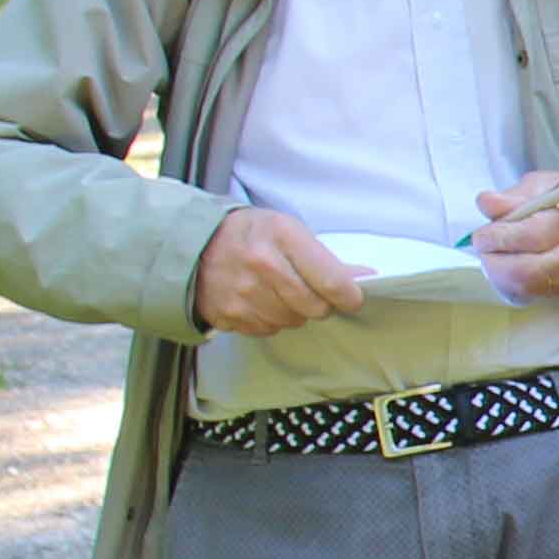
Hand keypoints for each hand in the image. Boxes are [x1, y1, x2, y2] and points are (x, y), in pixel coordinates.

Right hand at [195, 205, 364, 334]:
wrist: (194, 245)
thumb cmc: (251, 234)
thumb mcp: (288, 230)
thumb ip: (325, 257)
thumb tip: (364, 277)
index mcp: (283, 235)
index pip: (331, 281)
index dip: (349, 295)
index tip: (352, 297)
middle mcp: (263, 264)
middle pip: (315, 307)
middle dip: (321, 303)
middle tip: (311, 290)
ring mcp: (244, 293)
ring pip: (293, 321)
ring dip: (294, 311)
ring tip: (279, 291)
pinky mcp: (230, 314)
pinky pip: (269, 329)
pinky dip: (271, 319)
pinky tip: (260, 300)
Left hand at [474, 164, 558, 304]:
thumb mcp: (547, 184)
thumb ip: (516, 194)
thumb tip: (486, 203)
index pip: (533, 234)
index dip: (499, 237)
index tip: (481, 235)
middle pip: (530, 270)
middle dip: (495, 263)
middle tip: (483, 250)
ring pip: (531, 287)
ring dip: (500, 277)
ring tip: (492, 260)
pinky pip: (534, 295)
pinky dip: (512, 287)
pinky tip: (506, 273)